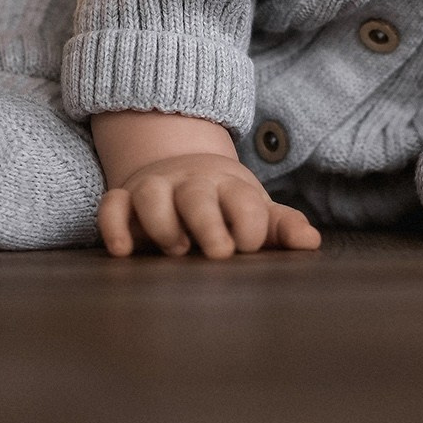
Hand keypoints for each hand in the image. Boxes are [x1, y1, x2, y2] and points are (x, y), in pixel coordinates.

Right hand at [96, 152, 322, 258]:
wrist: (182, 168)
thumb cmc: (226, 203)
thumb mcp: (256, 212)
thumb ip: (282, 227)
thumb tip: (311, 242)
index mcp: (229, 187)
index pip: (243, 200)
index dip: (249, 223)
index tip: (250, 246)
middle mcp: (191, 183)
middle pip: (197, 195)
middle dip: (208, 223)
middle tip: (220, 254)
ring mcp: (157, 188)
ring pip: (151, 195)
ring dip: (162, 223)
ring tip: (177, 249)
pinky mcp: (126, 198)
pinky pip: (111, 204)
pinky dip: (112, 225)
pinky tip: (123, 251)